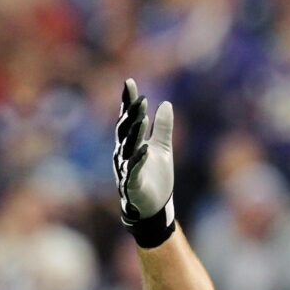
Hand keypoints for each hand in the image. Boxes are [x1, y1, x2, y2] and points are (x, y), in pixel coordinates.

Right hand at [112, 78, 176, 246]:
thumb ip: (163, 127)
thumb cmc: (155, 177)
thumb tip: (166, 104)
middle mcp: (123, 154)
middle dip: (131, 115)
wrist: (154, 207)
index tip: (130, 83)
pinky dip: (139, 159)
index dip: (128, 102)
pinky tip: (146, 148)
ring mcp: (126, 169)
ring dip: (134, 134)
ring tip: (141, 119)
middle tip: (140, 100)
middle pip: (125, 131)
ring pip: (127, 148)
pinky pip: (134, 170)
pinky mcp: (132, 184)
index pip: (128, 119)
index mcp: (130, 144)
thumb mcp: (163, 148)